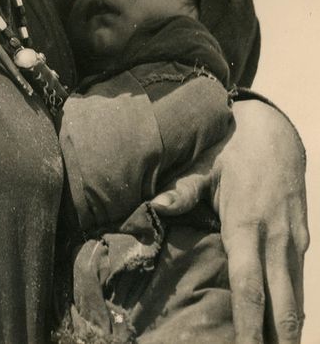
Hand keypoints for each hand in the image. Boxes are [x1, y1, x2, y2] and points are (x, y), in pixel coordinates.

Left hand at [151, 98, 308, 342]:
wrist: (274, 134)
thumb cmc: (231, 152)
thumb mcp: (204, 166)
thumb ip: (182, 191)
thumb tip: (155, 207)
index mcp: (245, 225)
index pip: (248, 286)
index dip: (248, 324)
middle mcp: (275, 240)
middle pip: (281, 305)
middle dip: (275, 341)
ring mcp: (293, 242)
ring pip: (296, 299)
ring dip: (288, 332)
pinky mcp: (302, 241)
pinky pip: (300, 284)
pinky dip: (293, 311)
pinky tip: (284, 332)